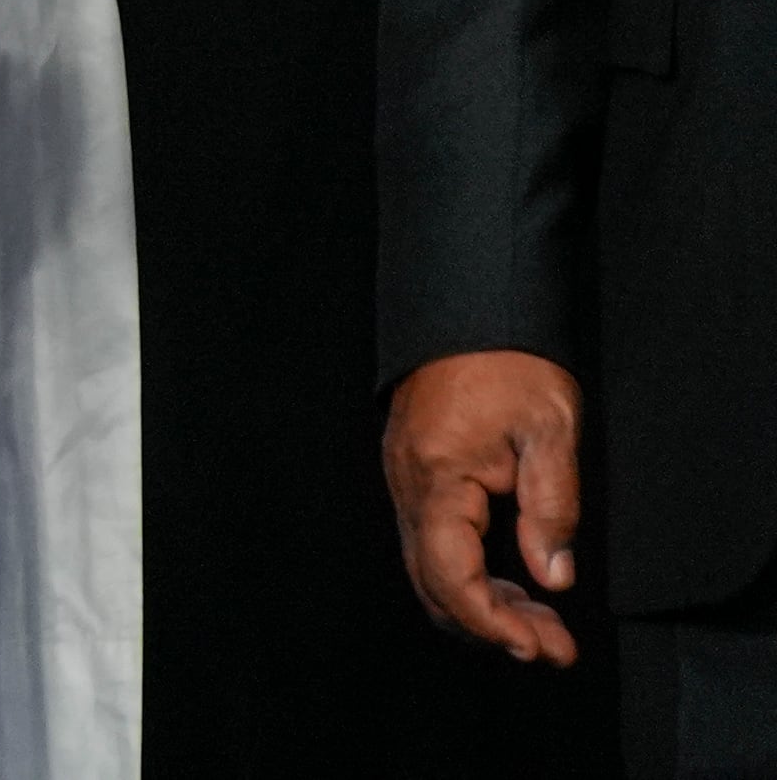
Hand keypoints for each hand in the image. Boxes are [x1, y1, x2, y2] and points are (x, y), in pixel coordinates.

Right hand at [388, 352, 583, 663]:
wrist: (469, 314)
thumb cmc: (508, 362)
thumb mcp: (550, 431)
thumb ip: (552, 508)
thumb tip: (553, 578)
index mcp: (438, 477)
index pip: (451, 576)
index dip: (493, 624)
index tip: (541, 648)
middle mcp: (409, 487)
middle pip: (434, 585)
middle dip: (493, 628)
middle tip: (556, 648)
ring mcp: (406, 483)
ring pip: (431, 571)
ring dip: (484, 607)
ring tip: (545, 626)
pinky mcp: (416, 479)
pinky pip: (435, 546)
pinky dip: (472, 579)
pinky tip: (514, 587)